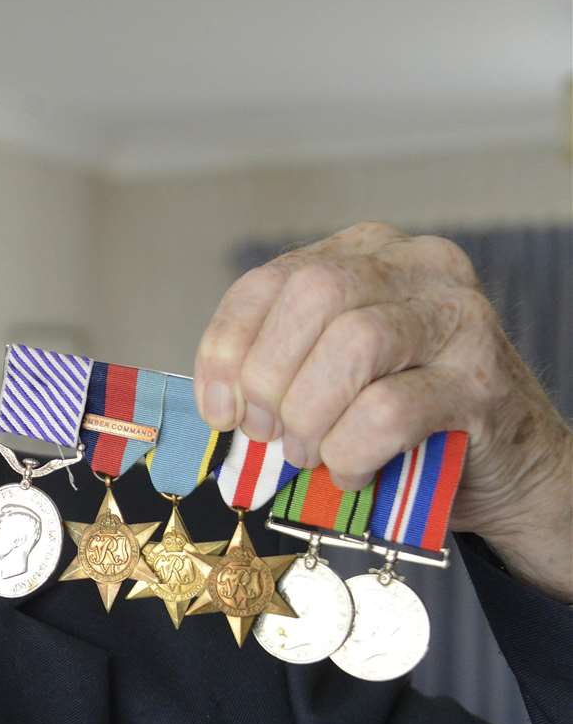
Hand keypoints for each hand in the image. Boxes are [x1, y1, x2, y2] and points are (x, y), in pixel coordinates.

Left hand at [194, 221, 572, 600]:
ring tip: (311, 454)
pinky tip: (354, 470)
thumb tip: (219, 404)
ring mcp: (459, 318)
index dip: (227, 347)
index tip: (219, 410)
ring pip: (355, 343)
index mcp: (367, 253)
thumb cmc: (400, 419)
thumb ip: (279, 363)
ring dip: (312, 416)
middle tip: (268, 434)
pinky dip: (353, 449)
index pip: (270, 279)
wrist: (505, 465)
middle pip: (313, 296)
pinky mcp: (483, 380)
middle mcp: (419, 267)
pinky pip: (390, 409)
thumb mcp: (329, 371)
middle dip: (269, 378)